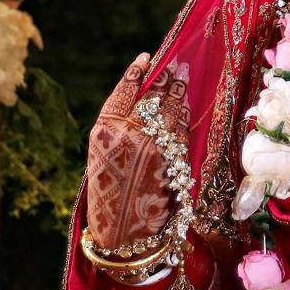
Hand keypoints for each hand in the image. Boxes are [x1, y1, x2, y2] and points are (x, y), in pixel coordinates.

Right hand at [84, 53, 190, 265]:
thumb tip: (146, 102)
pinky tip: (185, 103)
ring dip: (180, 91)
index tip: (146, 58)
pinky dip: (184, 114)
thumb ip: (120, 129)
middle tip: (178, 63)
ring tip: (184, 76)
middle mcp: (128, 134)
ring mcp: (153, 145)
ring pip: (171, 110)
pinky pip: (181, 129)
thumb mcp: (104, 156)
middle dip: (166, 78)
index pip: (123, 92)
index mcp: (103, 131)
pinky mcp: (173, 158)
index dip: (136, 73)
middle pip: (152, 96)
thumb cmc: (109, 193)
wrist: (123, 231)